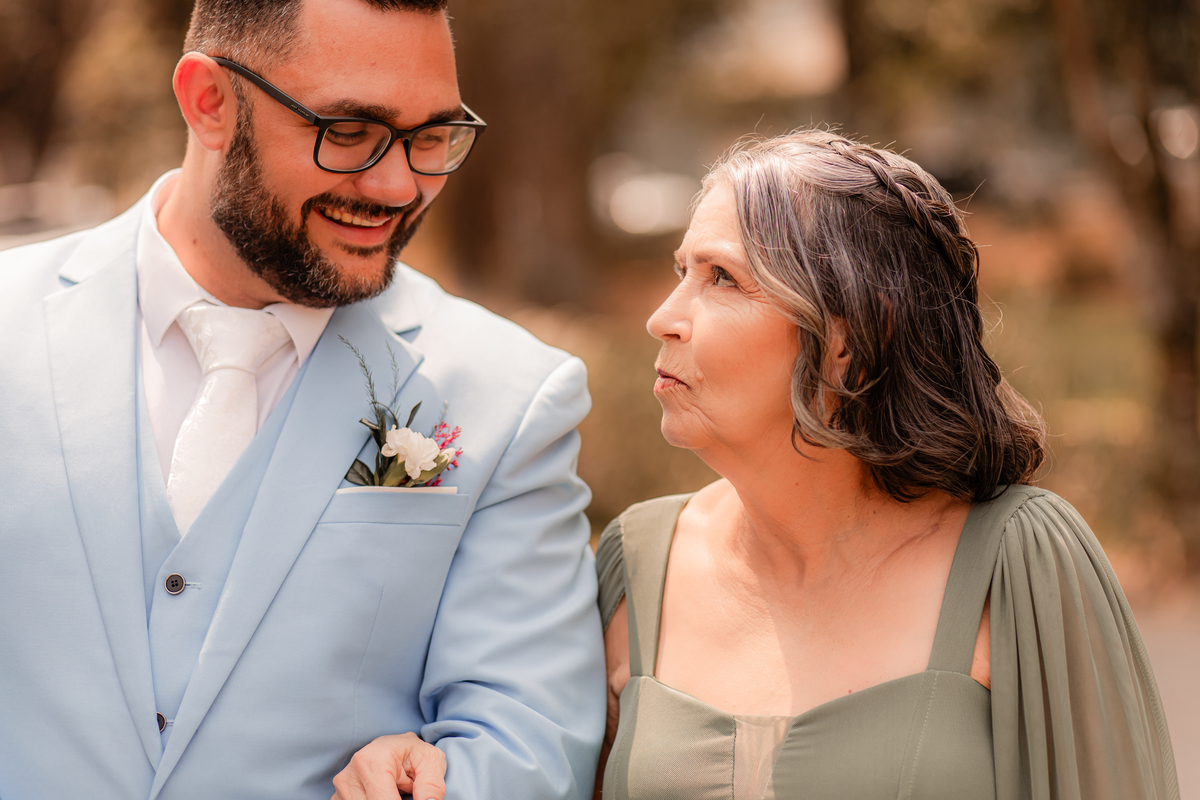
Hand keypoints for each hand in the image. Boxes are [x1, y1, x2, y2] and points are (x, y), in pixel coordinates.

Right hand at [332, 732, 446, 799]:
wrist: (395, 749)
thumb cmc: (412, 754)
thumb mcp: (430, 761)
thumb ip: (431, 784)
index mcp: (371, 761)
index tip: (409, 798)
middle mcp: (349, 775)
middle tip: (404, 792)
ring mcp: (340, 790)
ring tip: (393, 792)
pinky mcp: (338, 799)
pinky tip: (381, 794)